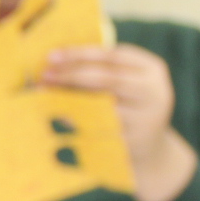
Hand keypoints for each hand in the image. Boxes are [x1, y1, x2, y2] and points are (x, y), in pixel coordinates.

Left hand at [41, 44, 196, 200]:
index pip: (112, 55)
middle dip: (71, 74)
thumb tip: (56, 60)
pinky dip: (75, 118)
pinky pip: (98, 127)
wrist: (151, 146)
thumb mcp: (125, 80)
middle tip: (45, 75)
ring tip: (45, 91)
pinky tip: (56, 113)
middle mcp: (154, 91)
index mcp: (152, 68)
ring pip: (101, 103)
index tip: (52, 55)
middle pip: (106, 78)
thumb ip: (100, 68)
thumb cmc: (129, 104)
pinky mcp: (132, 140)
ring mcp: (146, 118)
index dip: (79, 54)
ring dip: (69, 96)